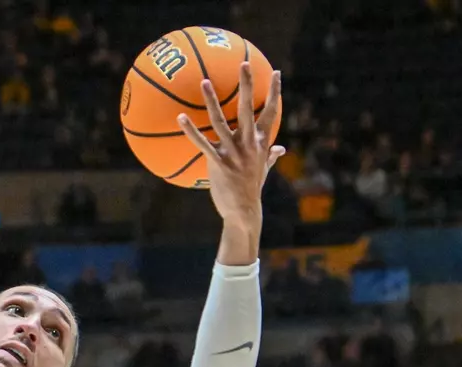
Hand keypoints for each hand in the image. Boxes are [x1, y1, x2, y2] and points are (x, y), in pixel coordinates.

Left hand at [178, 62, 283, 229]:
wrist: (244, 210)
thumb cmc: (253, 189)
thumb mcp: (264, 170)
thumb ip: (271, 156)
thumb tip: (281, 149)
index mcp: (262, 142)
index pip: (271, 112)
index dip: (275, 92)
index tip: (276, 73)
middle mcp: (249, 143)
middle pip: (248, 107)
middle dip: (247, 84)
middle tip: (244, 62)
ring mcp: (234, 152)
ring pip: (221, 121)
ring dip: (211, 100)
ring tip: (204, 81)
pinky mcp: (218, 163)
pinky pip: (202, 143)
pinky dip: (191, 130)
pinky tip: (180, 117)